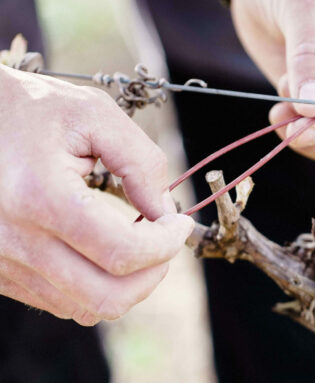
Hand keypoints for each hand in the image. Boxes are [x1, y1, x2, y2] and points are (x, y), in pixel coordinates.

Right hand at [0, 65, 193, 325]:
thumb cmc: (32, 110)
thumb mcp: (94, 115)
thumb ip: (141, 162)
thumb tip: (165, 211)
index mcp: (40, 197)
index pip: (122, 252)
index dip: (166, 244)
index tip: (180, 223)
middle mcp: (15, 240)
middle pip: (106, 296)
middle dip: (152, 274)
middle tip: (165, 242)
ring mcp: (3, 261)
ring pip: (85, 307)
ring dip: (128, 285)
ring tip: (140, 248)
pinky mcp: (1, 271)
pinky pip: (61, 302)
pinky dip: (97, 287)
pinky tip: (106, 254)